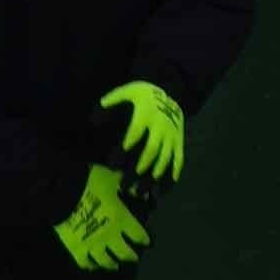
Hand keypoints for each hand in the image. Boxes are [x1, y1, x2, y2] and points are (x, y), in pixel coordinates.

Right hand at [52, 166, 150, 277]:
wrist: (64, 191)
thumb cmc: (92, 182)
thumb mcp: (114, 179)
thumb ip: (128, 186)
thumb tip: (141, 192)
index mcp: (121, 218)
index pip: (137, 233)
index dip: (143, 239)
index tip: (147, 242)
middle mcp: (109, 236)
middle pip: (123, 252)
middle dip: (130, 256)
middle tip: (134, 259)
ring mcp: (92, 245)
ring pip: (105, 261)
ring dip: (111, 264)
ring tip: (115, 266)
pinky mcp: (76, 250)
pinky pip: (84, 263)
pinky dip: (89, 266)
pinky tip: (92, 266)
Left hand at [99, 78, 186, 192]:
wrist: (175, 90)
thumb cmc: (147, 95)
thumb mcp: (130, 90)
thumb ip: (115, 97)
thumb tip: (100, 105)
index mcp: (146, 114)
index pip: (135, 132)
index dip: (126, 146)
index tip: (113, 163)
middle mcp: (160, 126)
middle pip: (151, 149)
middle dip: (139, 167)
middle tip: (125, 183)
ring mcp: (172, 135)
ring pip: (165, 157)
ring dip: (154, 174)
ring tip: (141, 189)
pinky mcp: (179, 140)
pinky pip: (179, 158)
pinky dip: (173, 173)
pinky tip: (164, 187)